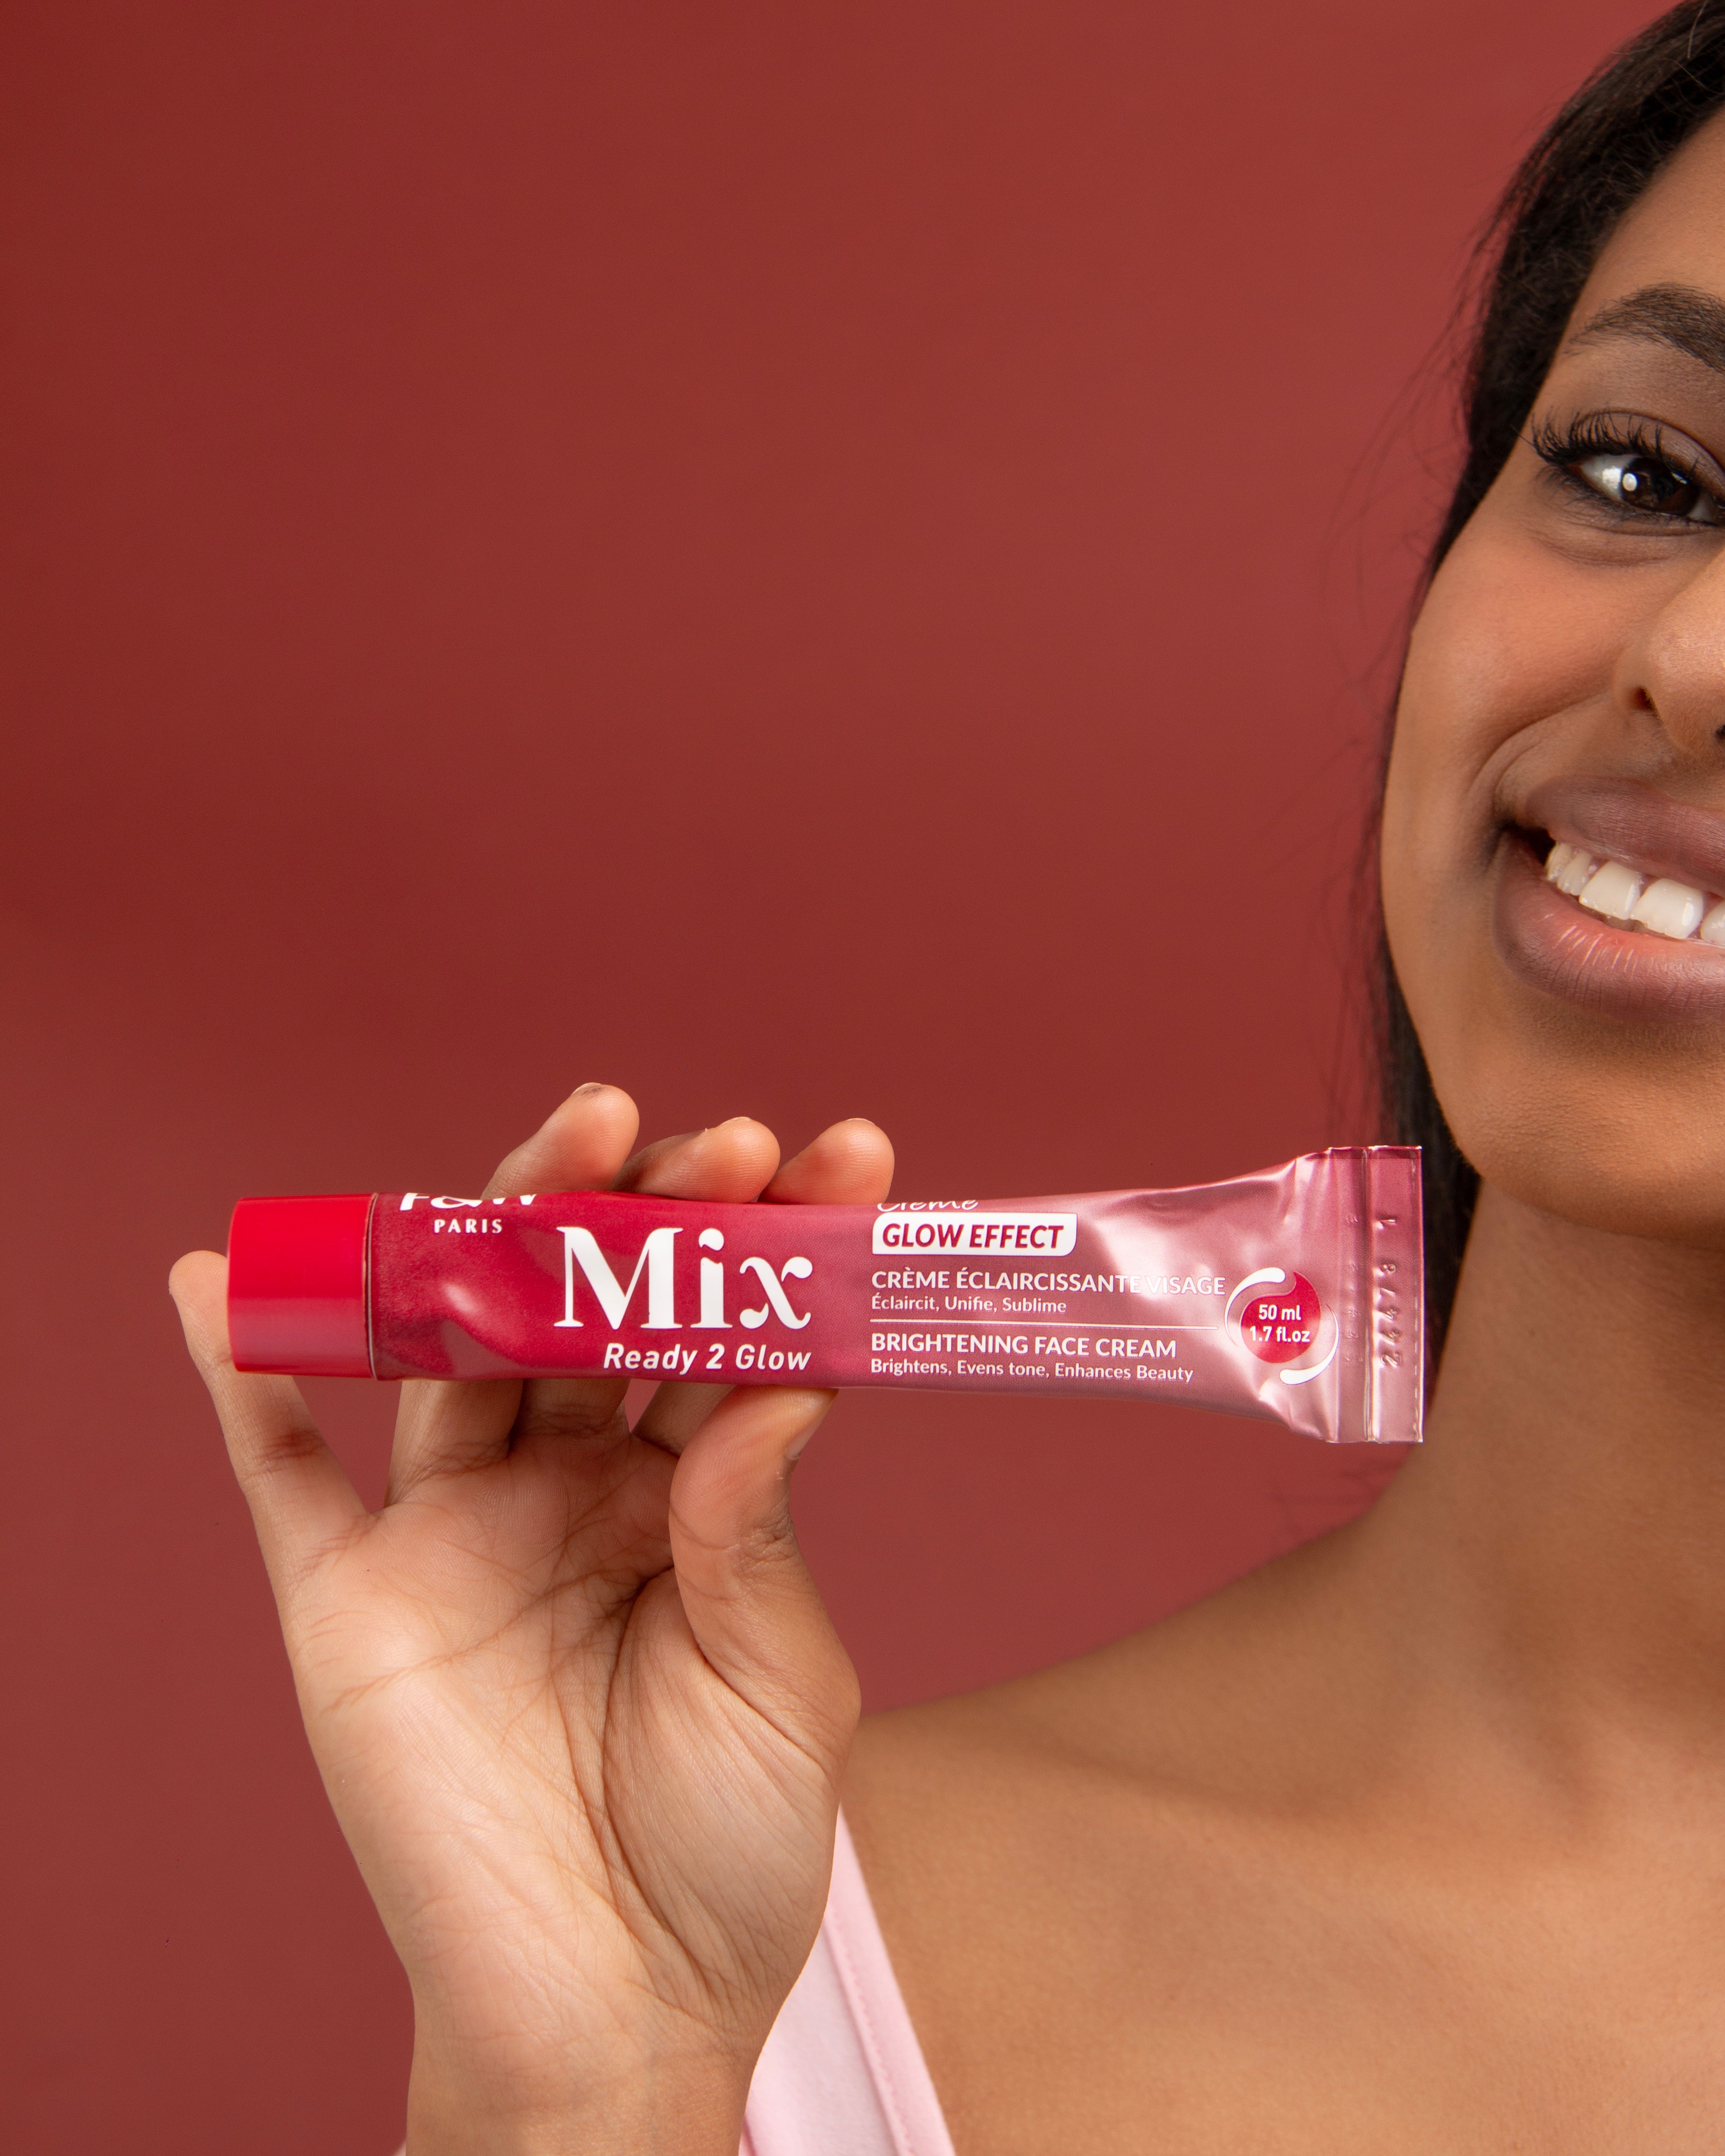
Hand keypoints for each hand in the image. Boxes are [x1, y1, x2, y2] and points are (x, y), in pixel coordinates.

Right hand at [171, 1085, 892, 2154]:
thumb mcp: (779, 1678)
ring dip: (502, 1232)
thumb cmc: (726, 1846)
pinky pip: (281, 1475)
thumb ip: (757, 1527)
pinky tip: (212, 1283)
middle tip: (722, 1141)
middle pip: (596, 1306)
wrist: (620, 2011)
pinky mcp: (352, 1596)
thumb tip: (779, 1379)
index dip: (782, 1243)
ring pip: (464, 1344)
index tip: (847, 1158)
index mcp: (686, 1489)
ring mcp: (456, 1527)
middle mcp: (569, 1481)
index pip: (727, 1331)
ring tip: (576, 1127)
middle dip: (656, 1212)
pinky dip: (239, 1379)